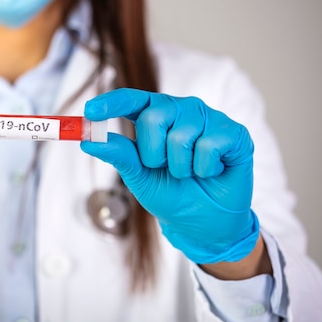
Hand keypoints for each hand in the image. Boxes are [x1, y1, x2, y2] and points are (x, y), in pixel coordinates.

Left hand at [81, 88, 258, 263]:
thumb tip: (88, 141)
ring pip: (181, 136)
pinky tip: (211, 171)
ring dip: (180, 167)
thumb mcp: (138, 176)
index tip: (89, 111)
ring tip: (190, 172)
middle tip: (166, 168)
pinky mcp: (234, 132)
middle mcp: (181, 110)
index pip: (131, 99)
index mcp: (154, 116)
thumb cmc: (170, 194)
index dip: (110, 103)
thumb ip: (118, 155)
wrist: (204, 221)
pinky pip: (208, 146)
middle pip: (153, 117)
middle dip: (153, 154)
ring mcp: (208, 118)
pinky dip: (204, 169)